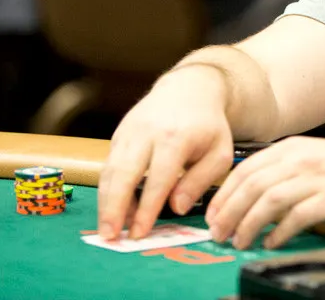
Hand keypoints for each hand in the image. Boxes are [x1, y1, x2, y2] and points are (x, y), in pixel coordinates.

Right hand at [97, 65, 235, 240]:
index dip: (147, 208)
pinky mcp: (119, 133)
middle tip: (109, 236)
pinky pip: (109, 165)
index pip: (158, 178)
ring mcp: (129, 131)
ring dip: (105, 202)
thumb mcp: (219, 152)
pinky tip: (113, 210)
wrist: (189, 88)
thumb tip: (176, 208)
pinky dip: (107, 189)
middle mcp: (147, 133)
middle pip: (124, 173)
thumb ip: (199, 181)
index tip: (140, 233)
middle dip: (114, 207)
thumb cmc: (208, 126)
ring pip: (110, 170)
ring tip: (106, 230)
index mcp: (175, 137)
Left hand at [204, 136, 324, 248]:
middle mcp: (302, 159)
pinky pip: (297, 217)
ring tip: (239, 241)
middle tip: (217, 233)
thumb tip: (244, 195)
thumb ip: (280, 170)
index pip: (246, 168)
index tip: (212, 214)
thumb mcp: (310, 159)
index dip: (224, 194)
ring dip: (248, 224)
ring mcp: (317, 178)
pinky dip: (279, 232)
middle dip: (229, 212)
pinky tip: (271, 243)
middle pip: (253, 185)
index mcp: (292, 147)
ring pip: (270, 201)